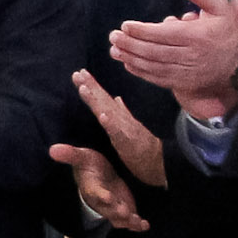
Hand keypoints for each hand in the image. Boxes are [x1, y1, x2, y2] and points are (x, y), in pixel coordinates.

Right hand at [51, 142, 150, 233]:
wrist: (99, 174)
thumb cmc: (90, 165)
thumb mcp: (82, 156)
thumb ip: (71, 154)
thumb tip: (52, 149)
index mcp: (91, 187)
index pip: (95, 192)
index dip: (101, 195)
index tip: (107, 197)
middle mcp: (102, 201)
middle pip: (107, 209)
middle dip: (116, 211)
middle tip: (124, 212)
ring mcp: (113, 207)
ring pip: (119, 218)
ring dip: (127, 221)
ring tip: (137, 222)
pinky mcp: (125, 210)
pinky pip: (130, 221)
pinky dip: (137, 225)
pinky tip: (145, 225)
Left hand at [68, 68, 168, 187]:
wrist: (158, 164)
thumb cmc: (143, 148)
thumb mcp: (131, 127)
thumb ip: (123, 112)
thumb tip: (116, 99)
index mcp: (120, 118)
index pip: (104, 99)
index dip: (92, 86)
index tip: (79, 73)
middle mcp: (122, 120)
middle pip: (104, 101)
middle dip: (91, 86)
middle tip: (78, 73)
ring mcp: (126, 130)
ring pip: (109, 112)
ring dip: (96, 100)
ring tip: (83, 88)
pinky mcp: (128, 143)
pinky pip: (118, 133)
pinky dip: (111, 124)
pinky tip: (103, 116)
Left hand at [109, 0, 237, 121]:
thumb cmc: (229, 30)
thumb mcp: (219, 5)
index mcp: (198, 35)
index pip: (163, 34)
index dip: (142, 31)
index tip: (126, 26)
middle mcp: (191, 55)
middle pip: (154, 51)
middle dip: (131, 44)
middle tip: (114, 37)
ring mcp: (188, 72)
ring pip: (154, 66)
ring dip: (131, 59)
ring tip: (115, 50)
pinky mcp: (185, 83)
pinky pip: (159, 78)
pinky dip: (142, 72)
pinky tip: (129, 65)